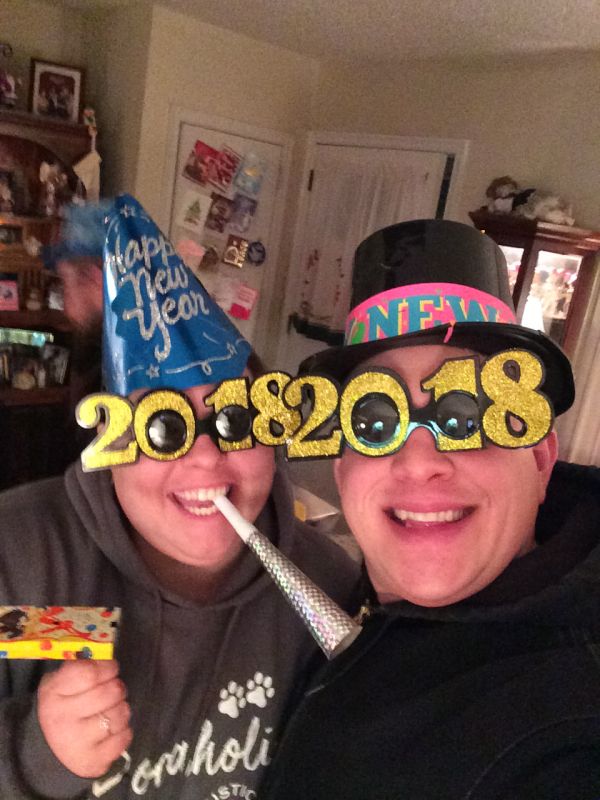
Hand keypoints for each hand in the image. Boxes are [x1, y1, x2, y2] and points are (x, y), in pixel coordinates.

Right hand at [37, 659, 131, 777]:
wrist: (50, 752)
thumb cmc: (63, 708)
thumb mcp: (61, 684)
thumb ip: (82, 667)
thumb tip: (106, 656)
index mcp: (54, 693)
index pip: (89, 672)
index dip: (107, 667)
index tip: (110, 669)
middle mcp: (63, 718)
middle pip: (110, 691)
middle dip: (117, 688)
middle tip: (112, 691)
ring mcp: (77, 742)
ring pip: (120, 713)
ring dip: (121, 710)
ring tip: (109, 712)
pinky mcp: (92, 761)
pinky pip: (124, 737)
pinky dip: (123, 732)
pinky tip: (110, 731)